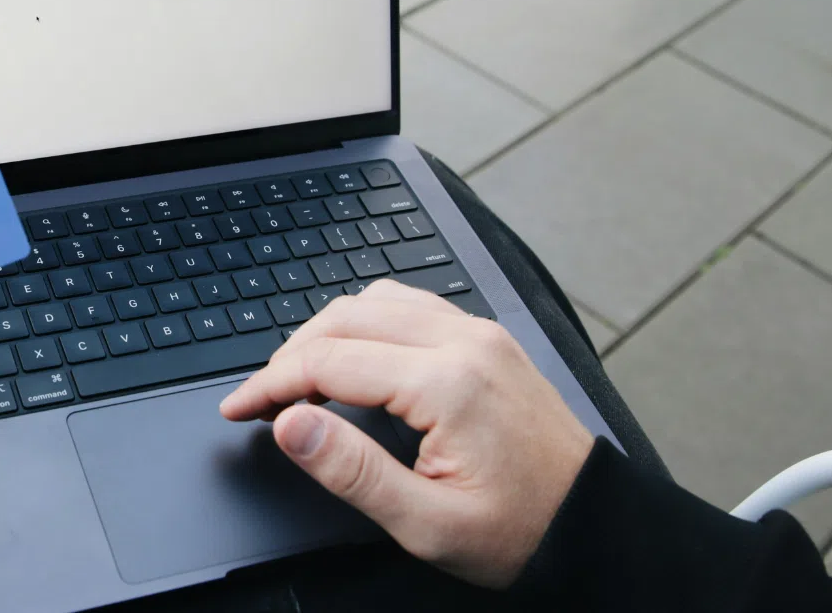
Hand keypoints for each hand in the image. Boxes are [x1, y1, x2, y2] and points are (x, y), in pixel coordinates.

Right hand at [219, 279, 591, 587]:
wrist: (593, 524)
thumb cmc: (521, 530)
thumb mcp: (427, 523)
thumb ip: (352, 469)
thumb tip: (290, 424)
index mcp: (447, 384)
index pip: (328, 362)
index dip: (269, 384)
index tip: (238, 408)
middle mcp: (464, 342)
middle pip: (344, 319)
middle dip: (290, 355)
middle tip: (261, 400)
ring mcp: (479, 333)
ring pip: (375, 301)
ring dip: (326, 333)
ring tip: (299, 381)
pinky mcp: (487, 338)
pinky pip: (410, 305)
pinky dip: (366, 323)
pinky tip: (353, 356)